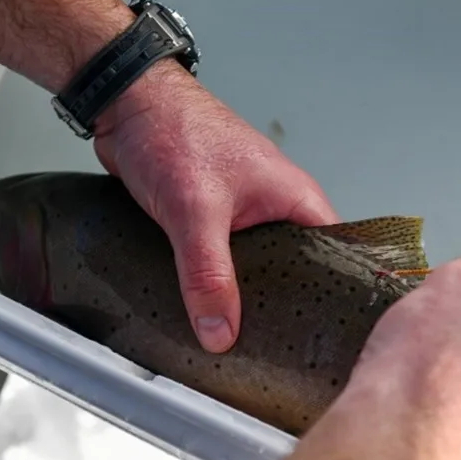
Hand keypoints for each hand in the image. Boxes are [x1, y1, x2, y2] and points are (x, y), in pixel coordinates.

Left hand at [93, 62, 339, 352]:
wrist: (126, 105)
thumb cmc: (174, 131)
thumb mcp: (195, 211)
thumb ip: (209, 275)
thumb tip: (221, 331)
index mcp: (296, 200)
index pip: (335, 260)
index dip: (331, 300)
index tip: (320, 340)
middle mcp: (277, 210)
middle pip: (295, 274)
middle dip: (283, 310)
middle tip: (276, 353)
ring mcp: (245, 218)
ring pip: (256, 272)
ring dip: (243, 300)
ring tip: (242, 344)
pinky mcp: (213, 225)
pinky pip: (225, 266)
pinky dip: (216, 287)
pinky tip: (206, 313)